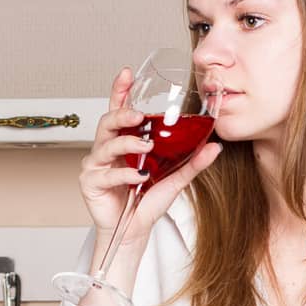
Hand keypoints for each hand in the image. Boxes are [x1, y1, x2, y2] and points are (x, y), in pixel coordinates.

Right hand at [78, 68, 222, 255]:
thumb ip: (193, 162)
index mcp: (124, 141)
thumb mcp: (175, 178)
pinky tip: (138, 176)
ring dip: (126, 143)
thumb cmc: (147, 202)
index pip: (119, 110)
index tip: (128, 73)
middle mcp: (107, 149)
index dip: (120, 90)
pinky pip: (106, 173)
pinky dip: (123, 174)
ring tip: (145, 147)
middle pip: (108, 122)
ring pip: (105, 144)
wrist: (135, 231)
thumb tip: (215, 147)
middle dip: (121, 113)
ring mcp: (96, 165)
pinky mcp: (90, 182)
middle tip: (138, 115)